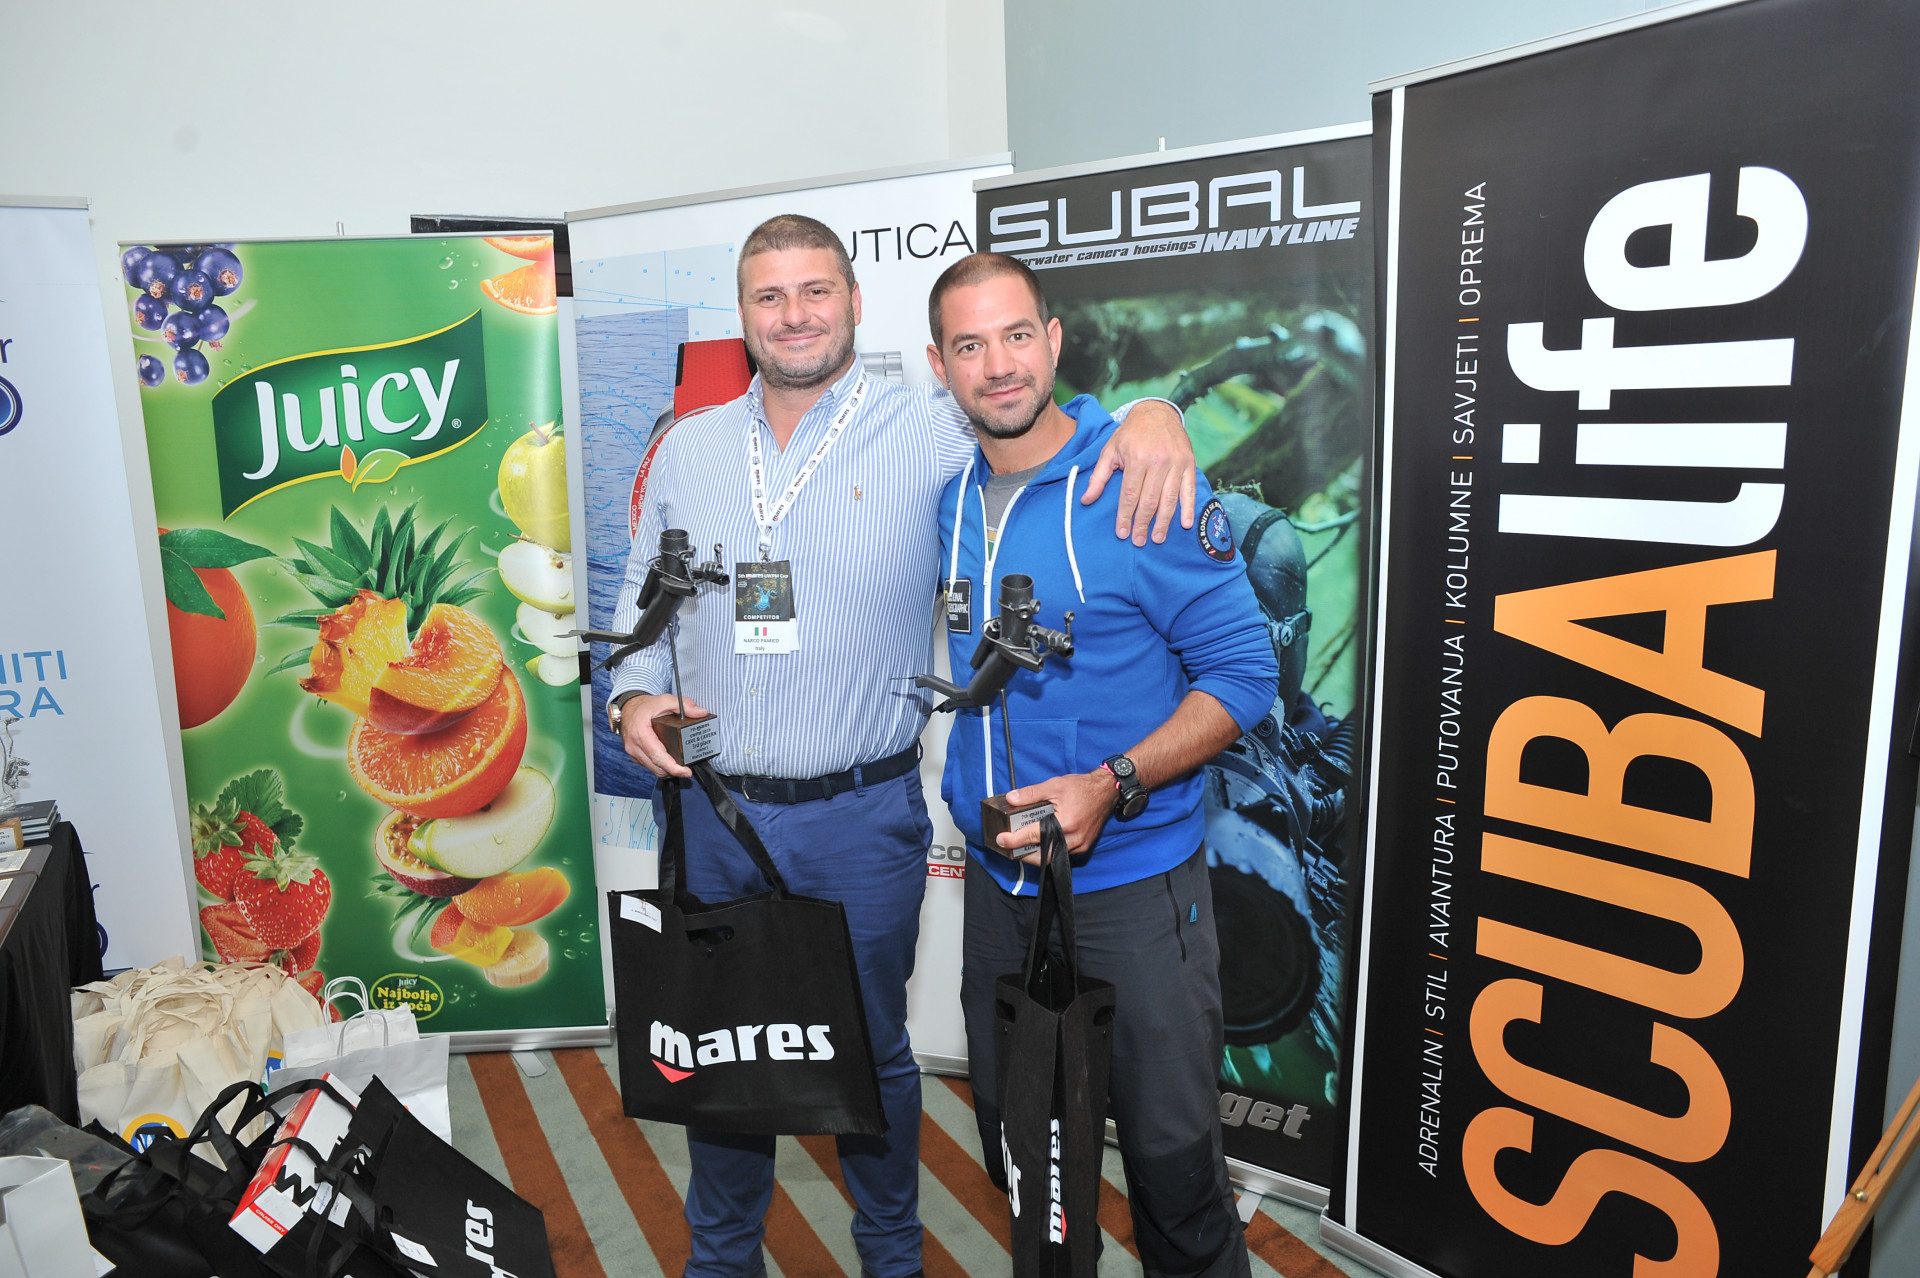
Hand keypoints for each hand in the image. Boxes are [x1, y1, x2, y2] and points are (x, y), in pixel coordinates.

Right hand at [618, 693, 706, 778]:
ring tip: (681, 766)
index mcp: (641, 733)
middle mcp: (634, 746)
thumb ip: (684, 705)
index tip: (686, 771)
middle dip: (674, 771)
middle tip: (688, 770)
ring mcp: (633, 752)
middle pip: (657, 767)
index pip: (658, 756)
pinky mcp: (635, 756)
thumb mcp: (665, 700)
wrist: (629, 707)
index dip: (673, 767)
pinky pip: (649, 766)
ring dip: (667, 770)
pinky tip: (670, 762)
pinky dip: (661, 766)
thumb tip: (701, 713)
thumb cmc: (645, 706)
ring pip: (654, 769)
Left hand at [994, 770, 1115, 863]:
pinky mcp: (1084, 846)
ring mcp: (1080, 845)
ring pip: (1052, 857)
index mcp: (1064, 823)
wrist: (1107, 792)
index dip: (1014, 839)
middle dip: (1023, 854)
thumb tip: (1011, 798)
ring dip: (1035, 855)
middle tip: (1009, 847)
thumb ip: (1031, 793)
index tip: (1001, 839)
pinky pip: (1062, 854)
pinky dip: (1049, 852)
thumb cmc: (1082, 788)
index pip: (1033, 836)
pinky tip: (1039, 844)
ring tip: (1021, 847)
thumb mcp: (1054, 785)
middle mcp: (1073, 838)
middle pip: (1042, 855)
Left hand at [1080, 400, 1196, 545]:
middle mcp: (1158, 461)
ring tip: (1157, 538)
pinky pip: (1189, 489)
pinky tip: (1185, 524)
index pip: (1130, 494)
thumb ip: (1099, 477)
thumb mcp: (1110, 450)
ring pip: (1169, 498)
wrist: (1157, 413)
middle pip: (1150, 499)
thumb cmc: (1131, 434)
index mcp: (1137, 457)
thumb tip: (1086, 500)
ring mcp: (1176, 463)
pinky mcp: (1189, 463)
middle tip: (1139, 541)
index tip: (1122, 533)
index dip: (1125, 515)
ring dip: (1164, 521)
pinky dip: (1188, 508)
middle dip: (1143, 523)